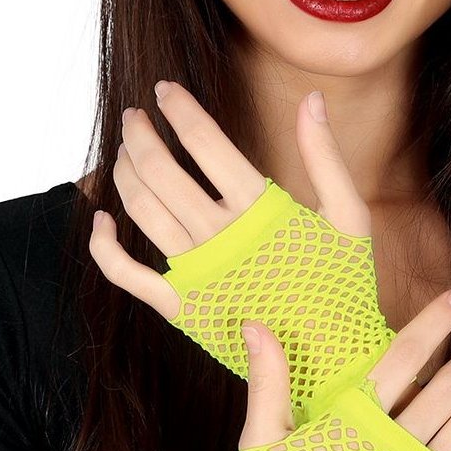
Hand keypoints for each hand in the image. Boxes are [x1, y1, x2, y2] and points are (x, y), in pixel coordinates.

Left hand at [91, 81, 396, 423]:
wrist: (333, 359)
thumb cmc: (344, 285)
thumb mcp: (348, 216)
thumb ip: (324, 155)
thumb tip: (312, 98)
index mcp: (259, 210)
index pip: (203, 142)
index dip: (178, 109)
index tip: (164, 90)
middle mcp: (220, 238)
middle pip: (161, 170)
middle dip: (141, 135)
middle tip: (136, 116)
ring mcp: (196, 273)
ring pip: (141, 210)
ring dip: (125, 173)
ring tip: (125, 152)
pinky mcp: (180, 307)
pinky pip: (126, 274)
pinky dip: (104, 245)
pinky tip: (102, 218)